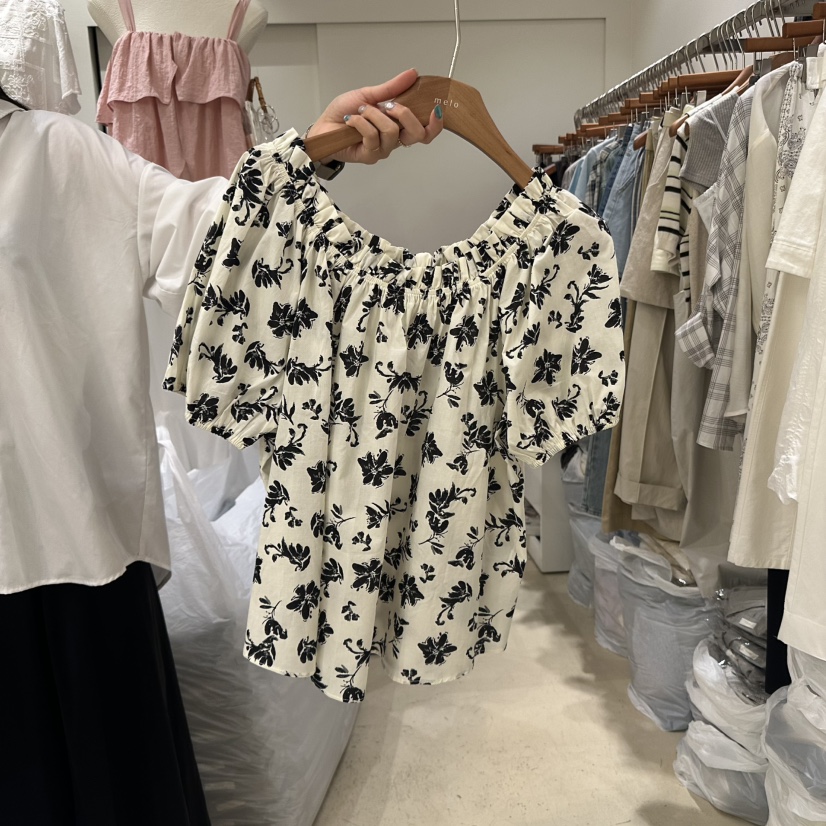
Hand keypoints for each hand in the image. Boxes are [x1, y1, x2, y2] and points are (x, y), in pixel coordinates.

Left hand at [306, 69, 443, 164]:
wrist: (324, 126)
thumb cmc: (344, 112)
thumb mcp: (369, 94)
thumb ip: (392, 87)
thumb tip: (412, 74)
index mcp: (399, 125)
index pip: (426, 131)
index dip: (435, 124)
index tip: (435, 109)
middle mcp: (394, 140)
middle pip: (417, 135)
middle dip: (404, 114)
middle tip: (387, 105)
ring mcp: (382, 149)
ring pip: (392, 132)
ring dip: (374, 115)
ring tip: (361, 111)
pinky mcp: (369, 156)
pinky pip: (372, 137)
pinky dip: (361, 123)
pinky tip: (352, 120)